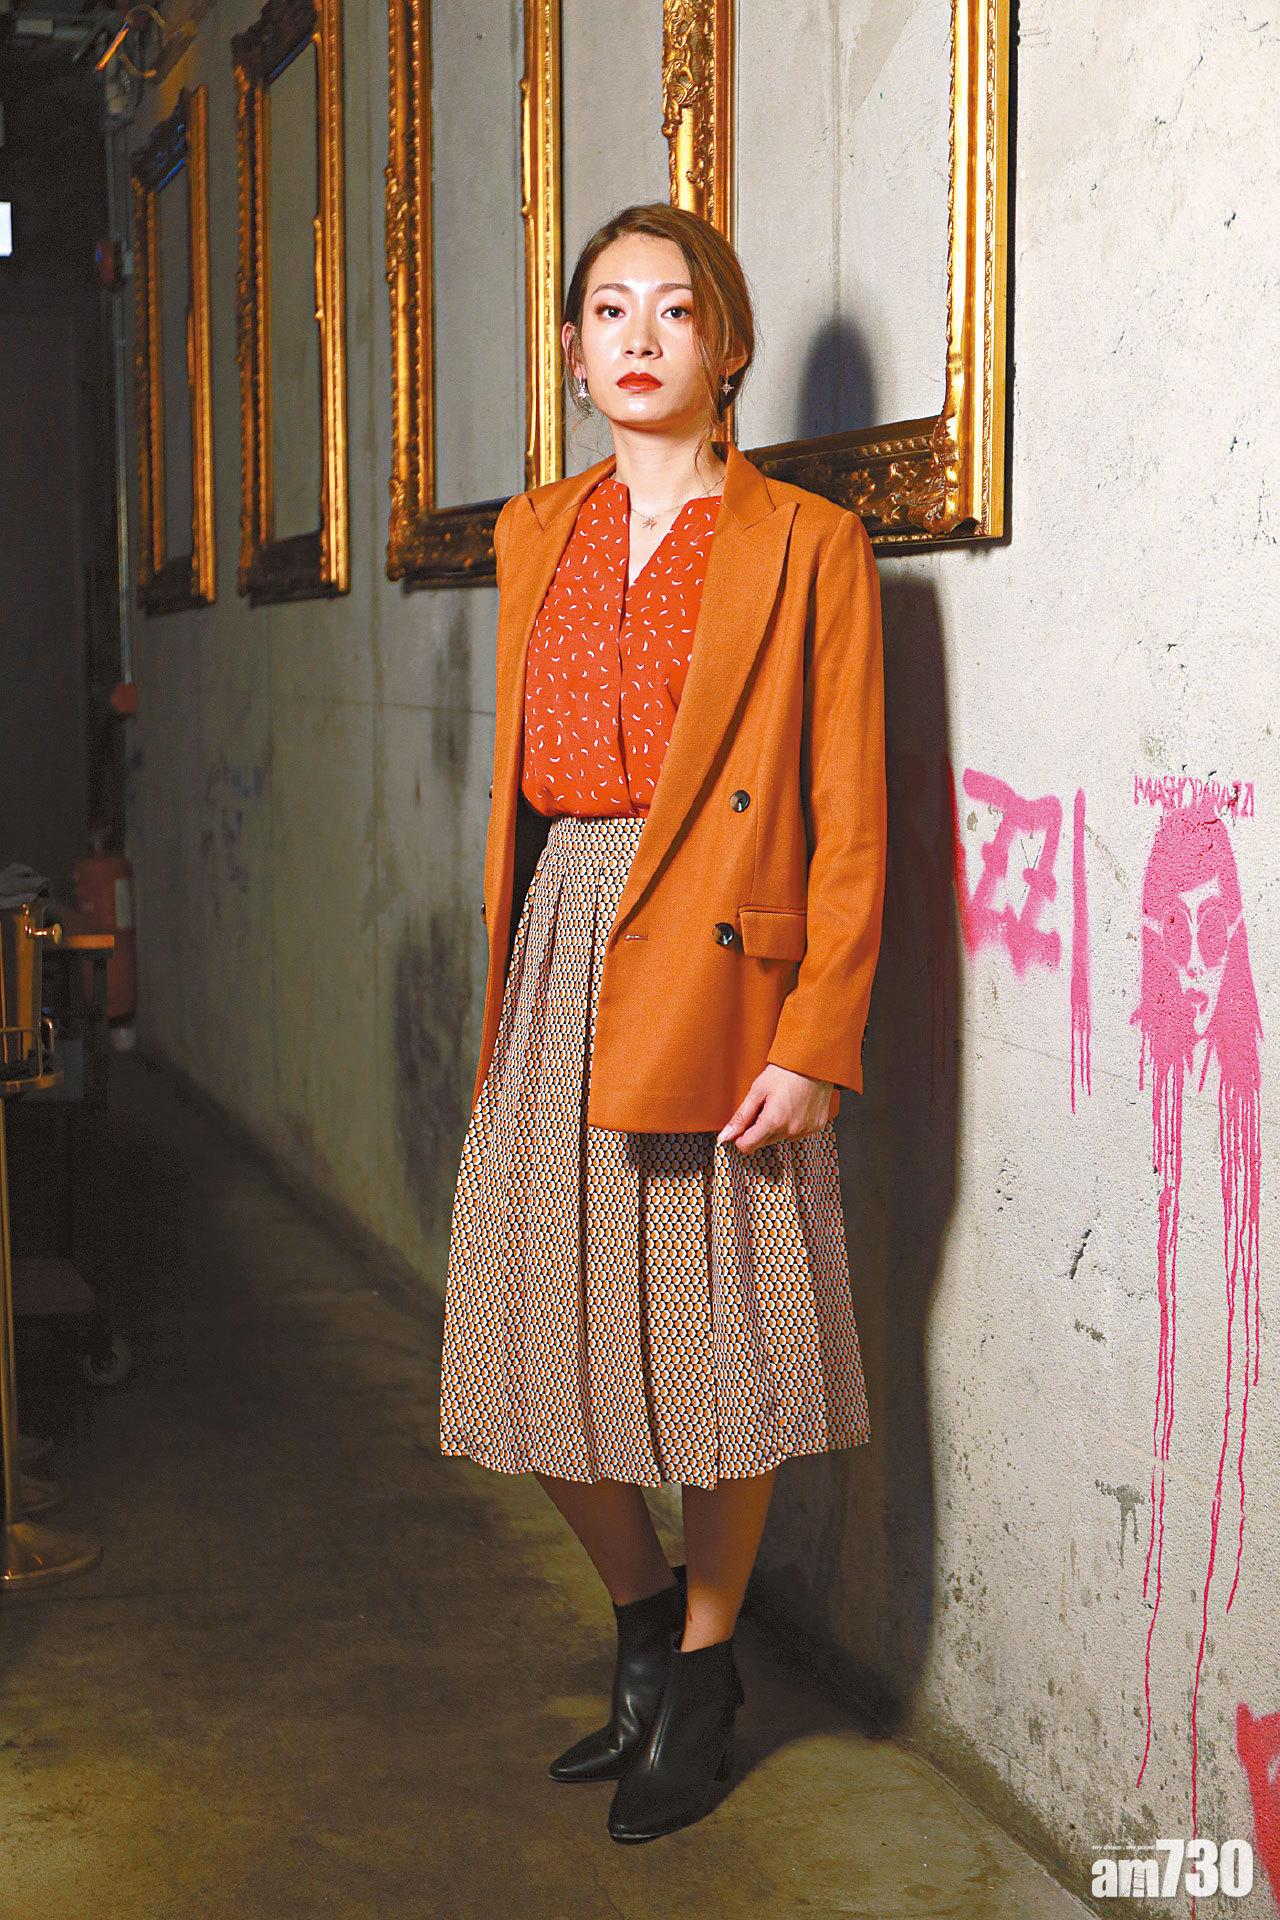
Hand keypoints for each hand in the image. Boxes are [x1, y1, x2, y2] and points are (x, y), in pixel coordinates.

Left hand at [716, 1064, 833, 1152]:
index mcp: (773, 1121)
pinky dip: (791, 1124)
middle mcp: (791, 1130)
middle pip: (763, 1142)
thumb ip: (741, 1117)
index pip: (747, 1146)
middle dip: (758, 1129)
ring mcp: (805, 1130)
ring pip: (779, 1138)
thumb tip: (725, 1136)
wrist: (814, 1062)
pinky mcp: (815, 1127)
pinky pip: (796, 1133)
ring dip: (775, 1127)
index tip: (741, 1126)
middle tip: (764, 1106)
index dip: (740, 1137)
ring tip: (780, 1104)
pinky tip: (793, 1107)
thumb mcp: (757, 1091)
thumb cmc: (786, 1072)